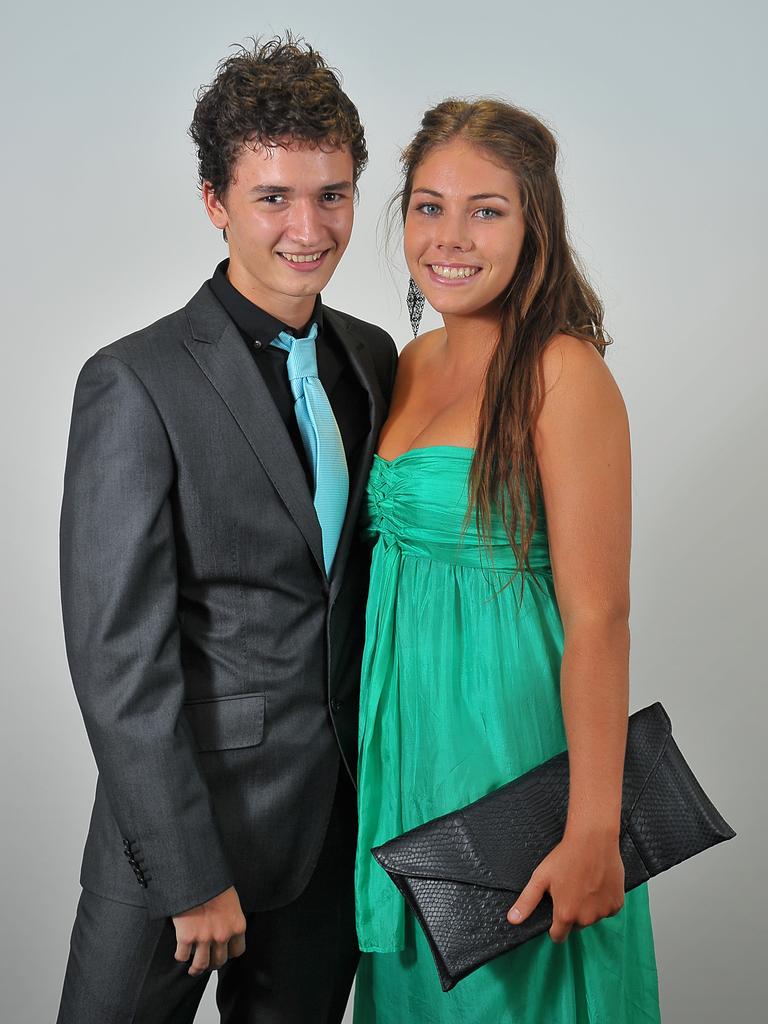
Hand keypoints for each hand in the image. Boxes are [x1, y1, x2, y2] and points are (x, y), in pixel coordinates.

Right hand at [172, 886, 246, 975]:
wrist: (196, 876)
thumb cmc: (214, 883)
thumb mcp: (231, 900)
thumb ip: (230, 917)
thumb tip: (226, 927)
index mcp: (237, 926)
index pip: (237, 951)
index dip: (228, 953)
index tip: (222, 952)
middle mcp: (222, 935)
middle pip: (219, 961)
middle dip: (212, 963)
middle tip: (207, 962)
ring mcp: (204, 938)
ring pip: (201, 964)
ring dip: (196, 969)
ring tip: (193, 969)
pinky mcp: (186, 937)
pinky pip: (182, 956)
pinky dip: (180, 956)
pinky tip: (180, 953)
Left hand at [506, 830, 624, 942]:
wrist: (593, 840)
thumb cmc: (565, 857)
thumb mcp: (540, 878)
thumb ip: (527, 902)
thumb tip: (512, 920)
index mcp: (566, 914)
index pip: (558, 936)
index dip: (554, 926)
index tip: (555, 910)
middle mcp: (587, 919)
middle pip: (576, 925)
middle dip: (572, 912)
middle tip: (570, 888)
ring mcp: (604, 912)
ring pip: (592, 916)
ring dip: (588, 906)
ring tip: (584, 883)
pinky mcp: (617, 905)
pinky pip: (607, 909)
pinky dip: (603, 901)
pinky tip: (598, 883)